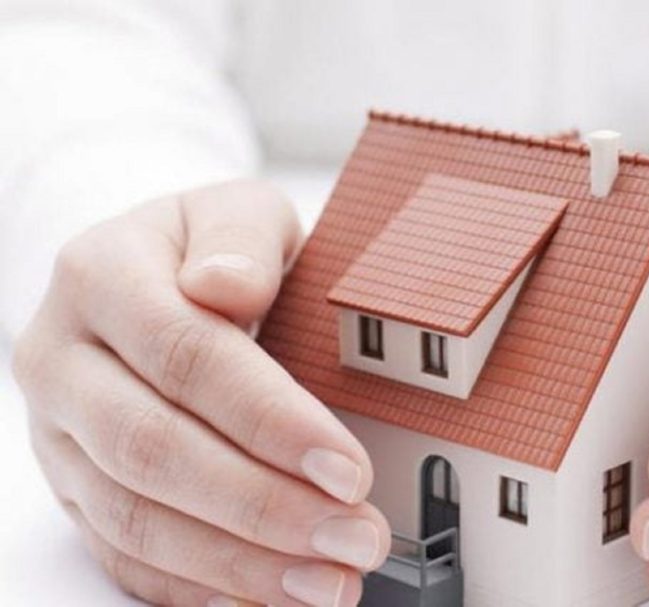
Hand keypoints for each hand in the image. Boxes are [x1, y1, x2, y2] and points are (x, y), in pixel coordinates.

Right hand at [13, 181, 390, 606]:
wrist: (151, 274)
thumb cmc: (210, 246)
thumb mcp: (239, 212)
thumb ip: (240, 237)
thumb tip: (226, 284)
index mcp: (100, 275)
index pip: (187, 357)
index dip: (271, 422)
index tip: (349, 469)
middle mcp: (61, 358)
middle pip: (154, 450)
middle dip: (263, 507)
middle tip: (355, 539)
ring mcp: (58, 432)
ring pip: (134, 518)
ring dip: (239, 563)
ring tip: (329, 583)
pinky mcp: (72, 487)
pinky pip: (122, 554)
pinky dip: (196, 587)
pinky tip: (266, 598)